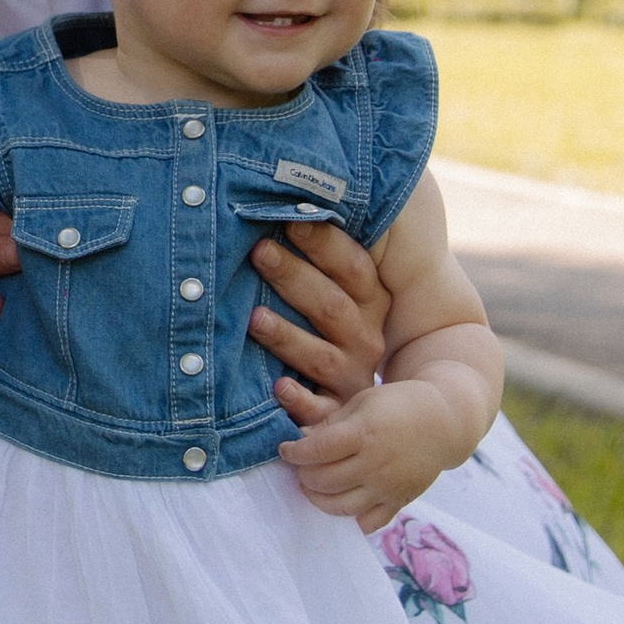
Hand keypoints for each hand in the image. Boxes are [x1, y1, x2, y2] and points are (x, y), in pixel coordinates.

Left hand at [249, 220, 389, 423]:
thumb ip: (318, 264)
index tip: (291, 218)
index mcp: (371, 303)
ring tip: (253, 318)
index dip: (325, 244)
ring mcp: (350, 377)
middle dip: (294, 277)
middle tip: (259, 251)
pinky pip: (320, 411)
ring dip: (287, 336)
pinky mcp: (334, 414)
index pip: (354, 269)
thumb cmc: (330, 332)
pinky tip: (278, 388)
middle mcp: (365, 339)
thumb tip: (283, 209)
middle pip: (332, 306)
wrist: (367, 409)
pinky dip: (299, 400)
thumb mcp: (337, 297)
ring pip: (320, 356)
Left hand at [280, 377, 460, 532]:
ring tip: (314, 485)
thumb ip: (330, 423)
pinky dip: (350, 518)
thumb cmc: (396, 405)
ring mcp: (388, 486)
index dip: (294, 452)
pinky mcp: (399, 501)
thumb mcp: (362, 401)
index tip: (285, 449)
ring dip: (318, 498)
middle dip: (303, 474)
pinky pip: (368, 522)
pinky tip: (342, 502)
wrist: (443, 421)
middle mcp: (376, 463)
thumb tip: (299, 440)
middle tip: (300, 467)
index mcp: (364, 432)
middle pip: (323, 481)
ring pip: (340, 506)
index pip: (316, 451)